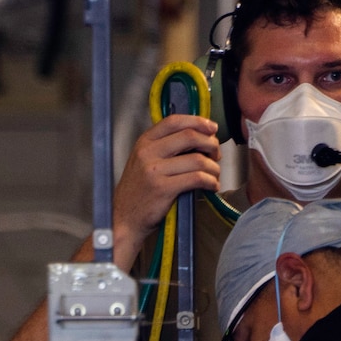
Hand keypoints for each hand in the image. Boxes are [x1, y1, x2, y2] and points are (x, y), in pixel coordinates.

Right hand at [113, 114, 220, 267]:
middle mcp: (148, 153)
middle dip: (211, 144)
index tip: (212, 129)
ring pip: (197, 160)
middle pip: (190, 136)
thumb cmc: (139, 192)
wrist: (124, 219)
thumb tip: (199, 137)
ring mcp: (155, 171)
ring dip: (214, 168)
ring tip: (214, 175)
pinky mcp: (163, 189)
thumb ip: (165, 147)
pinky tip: (212, 186)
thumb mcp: (143, 161)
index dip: (198, 122)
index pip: (174, 121)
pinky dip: (211, 182)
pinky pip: (197, 178)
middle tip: (216, 155)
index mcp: (144, 142)